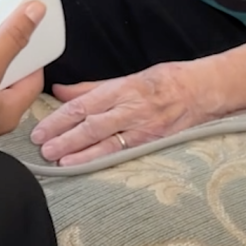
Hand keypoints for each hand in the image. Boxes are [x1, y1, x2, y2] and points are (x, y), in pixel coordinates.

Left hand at [30, 63, 217, 166]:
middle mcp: (131, 108)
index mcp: (122, 88)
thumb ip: (92, 88)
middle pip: (91, 124)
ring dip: (80, 153)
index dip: (60, 118)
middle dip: (64, 138)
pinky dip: (103, 160)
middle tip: (42, 148)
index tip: (41, 129)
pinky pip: (125, 153)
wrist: (204, 91)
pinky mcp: (154, 142)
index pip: (83, 104)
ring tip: (59, 162)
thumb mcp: (127, 78)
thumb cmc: (165, 81)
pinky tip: (87, 167)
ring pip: (106, 142)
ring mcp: (143, 127)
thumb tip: (60, 92)